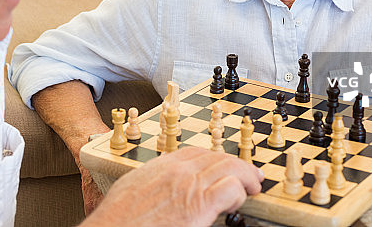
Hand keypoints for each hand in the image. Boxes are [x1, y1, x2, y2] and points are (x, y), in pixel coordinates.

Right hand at [83, 147, 263, 226]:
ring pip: (228, 168)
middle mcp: (176, 171)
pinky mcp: (199, 205)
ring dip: (244, 176)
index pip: (195, 152)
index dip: (214, 157)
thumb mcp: (131, 191)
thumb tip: (158, 195)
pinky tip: (239, 201)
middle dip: (235, 164)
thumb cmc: (117, 220)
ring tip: (253, 185)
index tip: (223, 165)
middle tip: (249, 174)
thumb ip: (150, 187)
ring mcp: (188, 185)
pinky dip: (239, 192)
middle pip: (215, 157)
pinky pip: (230, 188)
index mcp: (159, 167)